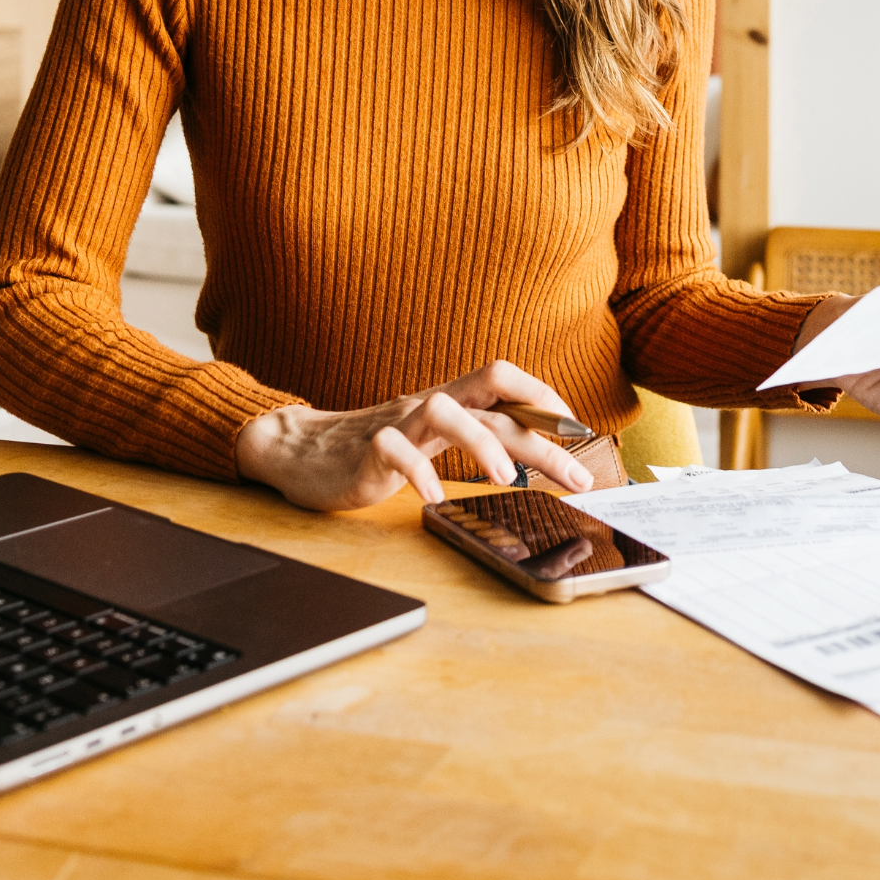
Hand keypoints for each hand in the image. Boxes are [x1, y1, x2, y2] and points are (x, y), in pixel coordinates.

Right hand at [235, 361, 593, 509]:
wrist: (299, 451)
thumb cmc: (376, 447)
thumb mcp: (433, 436)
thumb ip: (476, 434)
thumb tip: (535, 452)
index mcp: (451, 401)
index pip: (506, 379)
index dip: (546, 397)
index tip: (580, 431)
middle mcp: (429, 405)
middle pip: (494, 404)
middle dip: (544, 439)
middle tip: (579, 475)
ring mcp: (397, 424)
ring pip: (445, 412)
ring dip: (483, 445)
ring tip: (507, 481)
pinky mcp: (366, 451)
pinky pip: (395, 452)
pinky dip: (419, 475)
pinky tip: (435, 499)